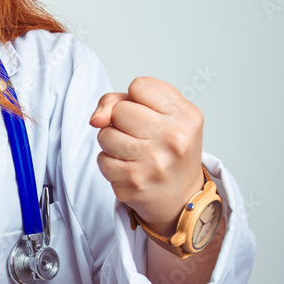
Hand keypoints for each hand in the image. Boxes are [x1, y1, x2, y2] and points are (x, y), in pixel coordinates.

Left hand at [88, 77, 204, 231]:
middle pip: (120, 110)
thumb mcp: (163, 115)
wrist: (182, 198)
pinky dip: (110, 162)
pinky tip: (128, 168)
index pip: (139, 86)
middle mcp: (174, 138)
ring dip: (112, 142)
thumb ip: (122, 100)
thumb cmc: (169, 151)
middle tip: (140, 136)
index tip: (148, 113)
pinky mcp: (134, 181)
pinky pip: (102, 159)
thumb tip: (96, 118)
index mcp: (186, 116)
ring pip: (105, 134)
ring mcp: (154, 161)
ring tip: (133, 152)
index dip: (135, 99)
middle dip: (121, 121)